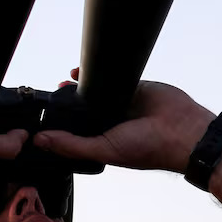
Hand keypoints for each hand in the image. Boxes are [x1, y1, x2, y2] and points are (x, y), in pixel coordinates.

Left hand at [35, 68, 215, 172]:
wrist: (182, 129)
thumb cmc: (149, 148)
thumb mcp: (105, 150)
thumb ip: (72, 145)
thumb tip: (40, 141)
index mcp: (103, 140)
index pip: (75, 132)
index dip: (58, 125)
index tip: (39, 119)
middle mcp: (110, 122)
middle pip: (82, 110)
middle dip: (67, 104)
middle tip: (47, 96)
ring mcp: (121, 103)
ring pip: (94, 92)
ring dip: (79, 87)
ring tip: (60, 83)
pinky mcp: (132, 85)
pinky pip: (110, 76)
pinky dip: (97, 72)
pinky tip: (81, 70)